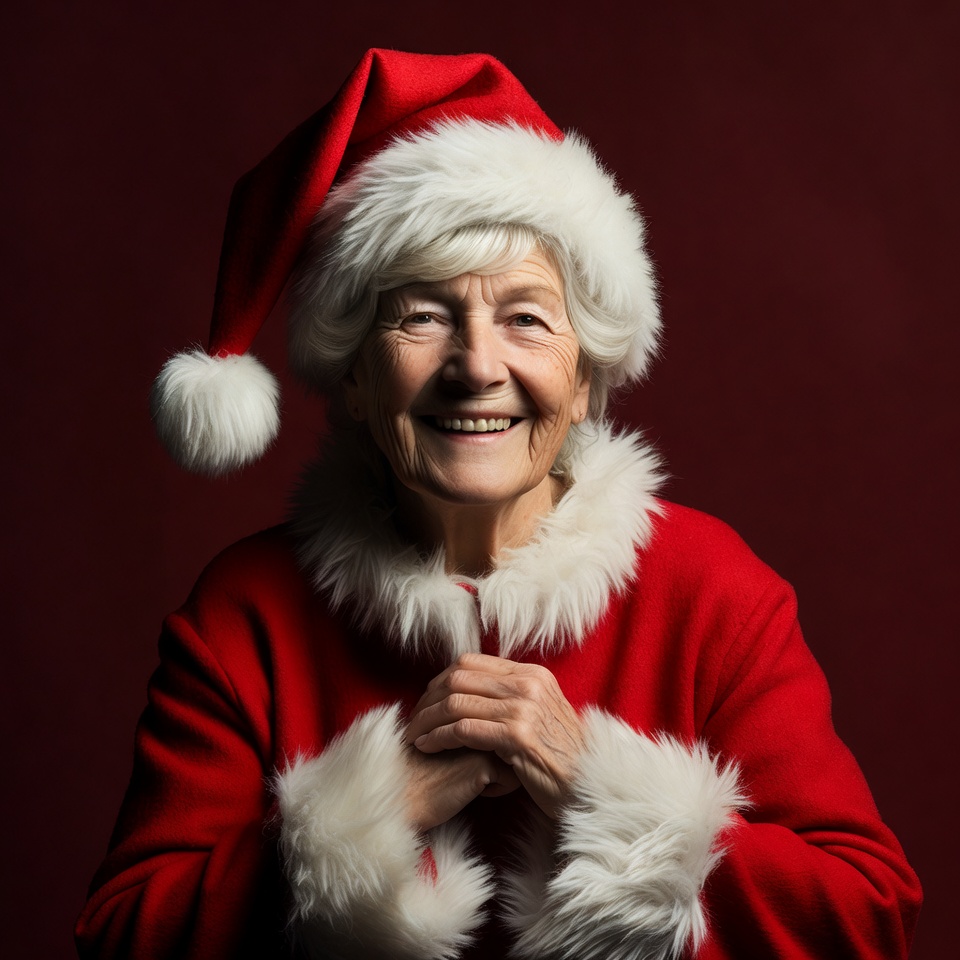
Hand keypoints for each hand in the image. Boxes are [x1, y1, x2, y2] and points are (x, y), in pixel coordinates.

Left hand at [407, 653, 584, 818]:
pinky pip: (463, 729)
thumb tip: (472, 691)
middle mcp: (528, 684)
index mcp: (532, 674)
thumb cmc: (561, 758)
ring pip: (456, 703)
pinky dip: (439, 738)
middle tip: (413, 720)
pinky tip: (428, 748)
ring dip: (427, 720)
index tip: (425, 700)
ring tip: (414, 736)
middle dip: (428, 699)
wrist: (590, 786)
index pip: (470, 662)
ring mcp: (524, 708)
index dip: (440, 679)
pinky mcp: (518, 736)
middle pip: (458, 678)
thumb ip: (513, 698)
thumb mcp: (542, 714)